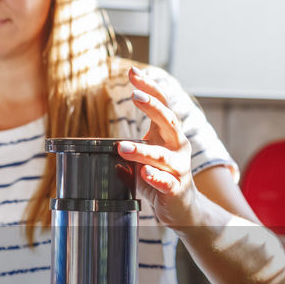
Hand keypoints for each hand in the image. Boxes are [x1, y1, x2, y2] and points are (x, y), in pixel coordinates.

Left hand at [116, 66, 198, 227]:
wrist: (183, 210)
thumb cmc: (160, 181)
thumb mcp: (140, 161)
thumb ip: (125, 152)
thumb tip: (101, 146)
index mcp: (168, 135)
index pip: (162, 104)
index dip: (149, 87)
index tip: (132, 73)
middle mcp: (177, 147)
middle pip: (169, 120)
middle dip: (153, 106)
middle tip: (135, 95)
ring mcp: (179, 168)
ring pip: (162, 155)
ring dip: (142, 149)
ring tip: (122, 147)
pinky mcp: (177, 189)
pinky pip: (167, 181)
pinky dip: (155, 177)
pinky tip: (145, 174)